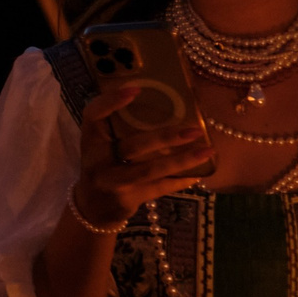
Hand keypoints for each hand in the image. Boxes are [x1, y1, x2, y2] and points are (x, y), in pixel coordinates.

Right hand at [72, 82, 212, 228]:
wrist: (92, 207)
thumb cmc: (102, 165)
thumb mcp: (100, 145)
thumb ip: (118, 125)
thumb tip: (161, 99)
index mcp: (90, 140)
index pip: (93, 115)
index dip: (111, 101)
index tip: (136, 89)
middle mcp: (97, 161)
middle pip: (133, 146)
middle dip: (165, 137)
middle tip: (195, 129)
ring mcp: (113, 183)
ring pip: (150, 170)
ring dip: (181, 161)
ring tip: (207, 151)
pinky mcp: (127, 200)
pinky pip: (159, 188)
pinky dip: (180, 181)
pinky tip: (199, 174)